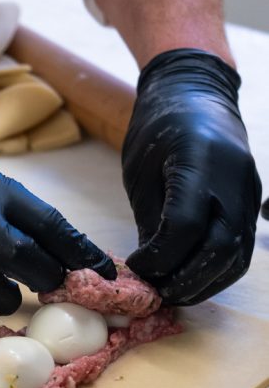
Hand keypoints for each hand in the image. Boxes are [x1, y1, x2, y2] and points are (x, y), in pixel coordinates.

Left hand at [122, 49, 261, 304]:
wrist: (197, 95)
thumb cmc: (158, 128)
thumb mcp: (141, 171)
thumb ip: (150, 219)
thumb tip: (149, 269)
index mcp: (199, 162)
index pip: (185, 226)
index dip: (159, 257)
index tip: (136, 268)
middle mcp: (233, 180)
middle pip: (218, 248)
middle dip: (184, 280)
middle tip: (155, 293)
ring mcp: (249, 193)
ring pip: (236, 257)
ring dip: (203, 284)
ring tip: (171, 292)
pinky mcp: (252, 204)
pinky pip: (241, 250)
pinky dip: (217, 273)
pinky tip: (191, 280)